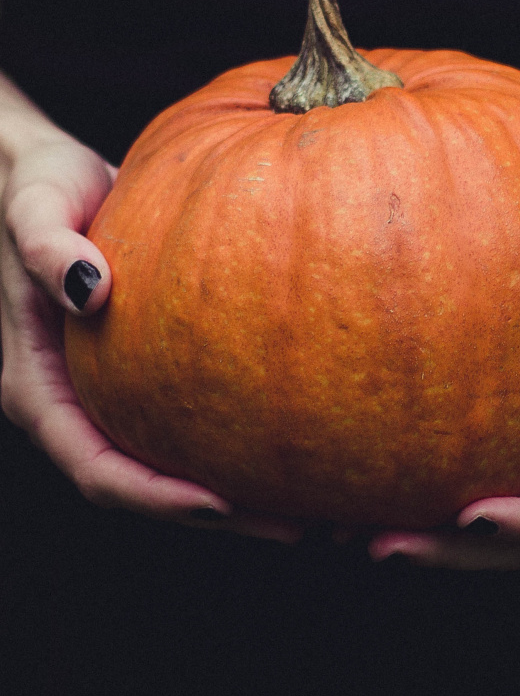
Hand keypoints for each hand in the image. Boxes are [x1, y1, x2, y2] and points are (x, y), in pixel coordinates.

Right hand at [0, 131, 299, 541]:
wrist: (42, 171)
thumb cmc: (35, 186)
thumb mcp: (34, 206)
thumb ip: (48, 247)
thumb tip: (89, 289)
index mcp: (39, 387)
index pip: (95, 468)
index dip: (154, 496)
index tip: (219, 502)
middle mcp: (73, 403)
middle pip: (141, 484)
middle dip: (213, 513)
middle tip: (293, 524)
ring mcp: (108, 391)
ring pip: (168, 461)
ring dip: (233, 490)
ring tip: (309, 502)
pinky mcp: (141, 369)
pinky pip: (188, 418)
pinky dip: (233, 436)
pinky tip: (291, 433)